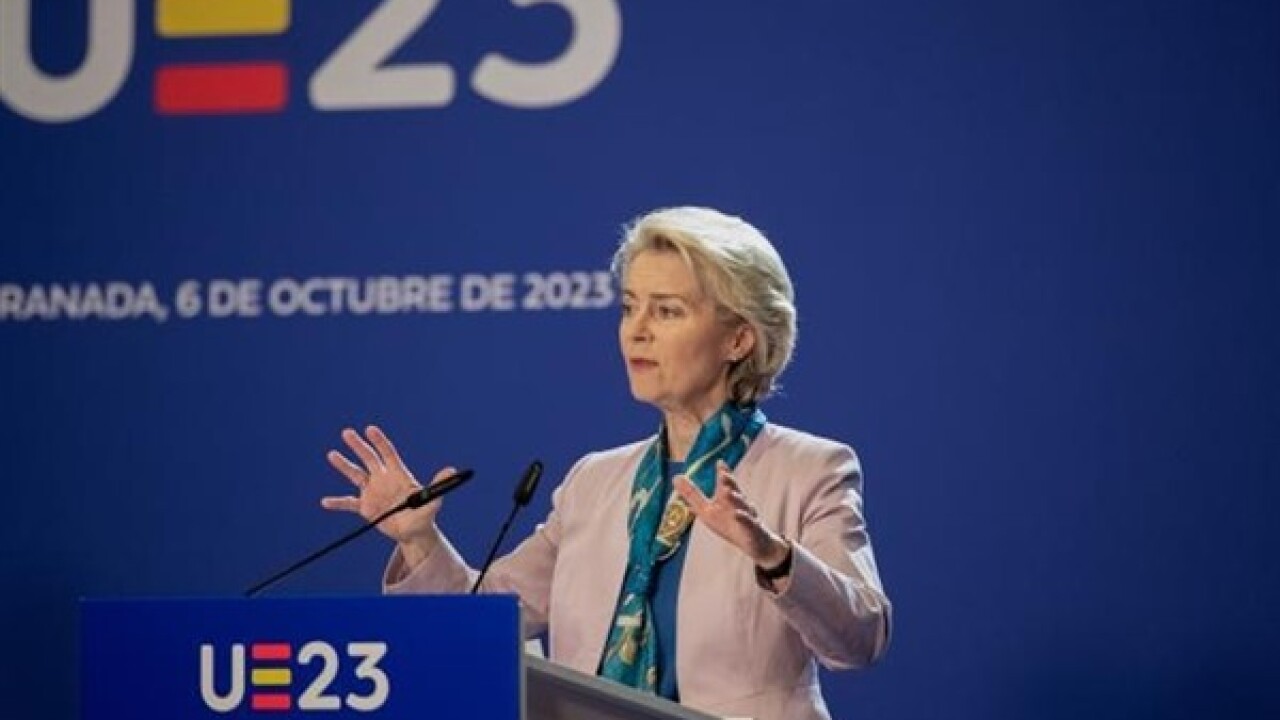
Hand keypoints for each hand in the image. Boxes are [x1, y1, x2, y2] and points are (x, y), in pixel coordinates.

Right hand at [320, 425, 451, 543]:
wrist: (413, 533)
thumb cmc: (424, 515)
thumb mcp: (432, 501)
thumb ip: (438, 485)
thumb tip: (451, 470)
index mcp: (398, 475)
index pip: (388, 453)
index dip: (380, 441)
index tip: (370, 429)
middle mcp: (383, 479)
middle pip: (369, 459)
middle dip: (358, 446)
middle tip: (347, 433)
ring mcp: (372, 492)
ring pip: (356, 475)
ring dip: (344, 466)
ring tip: (332, 455)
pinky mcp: (365, 507)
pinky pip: (349, 503)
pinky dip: (337, 503)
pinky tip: (325, 502)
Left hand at [675, 459, 789, 569]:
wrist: (755, 544)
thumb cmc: (730, 524)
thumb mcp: (707, 510)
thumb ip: (693, 495)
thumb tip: (676, 478)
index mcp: (727, 499)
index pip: (726, 483)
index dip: (723, 472)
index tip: (719, 462)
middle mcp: (738, 505)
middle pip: (734, 491)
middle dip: (729, 482)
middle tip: (723, 473)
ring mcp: (747, 517)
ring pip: (742, 507)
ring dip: (735, 499)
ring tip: (728, 492)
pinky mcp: (751, 531)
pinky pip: (748, 525)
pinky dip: (744, 519)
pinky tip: (738, 515)